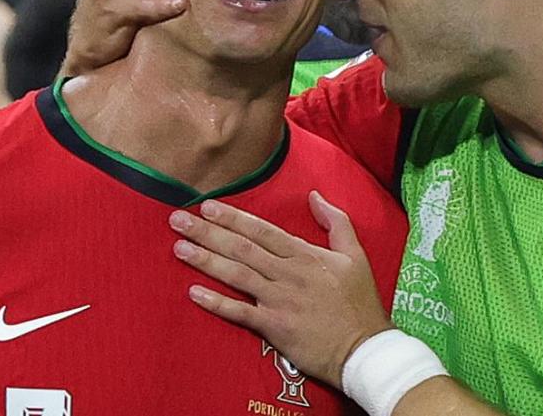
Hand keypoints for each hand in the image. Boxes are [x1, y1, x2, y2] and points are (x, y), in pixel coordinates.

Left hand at [169, 191, 394, 387]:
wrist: (364, 347)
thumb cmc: (360, 302)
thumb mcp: (355, 255)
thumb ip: (336, 222)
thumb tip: (314, 196)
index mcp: (305, 254)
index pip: (262, 230)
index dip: (232, 217)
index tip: (207, 206)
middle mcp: (287, 273)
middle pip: (241, 248)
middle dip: (207, 232)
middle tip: (178, 219)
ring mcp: (279, 300)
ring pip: (236, 274)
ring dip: (205, 260)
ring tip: (178, 247)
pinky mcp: (274, 327)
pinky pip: (239, 312)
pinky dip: (216, 302)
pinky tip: (193, 293)